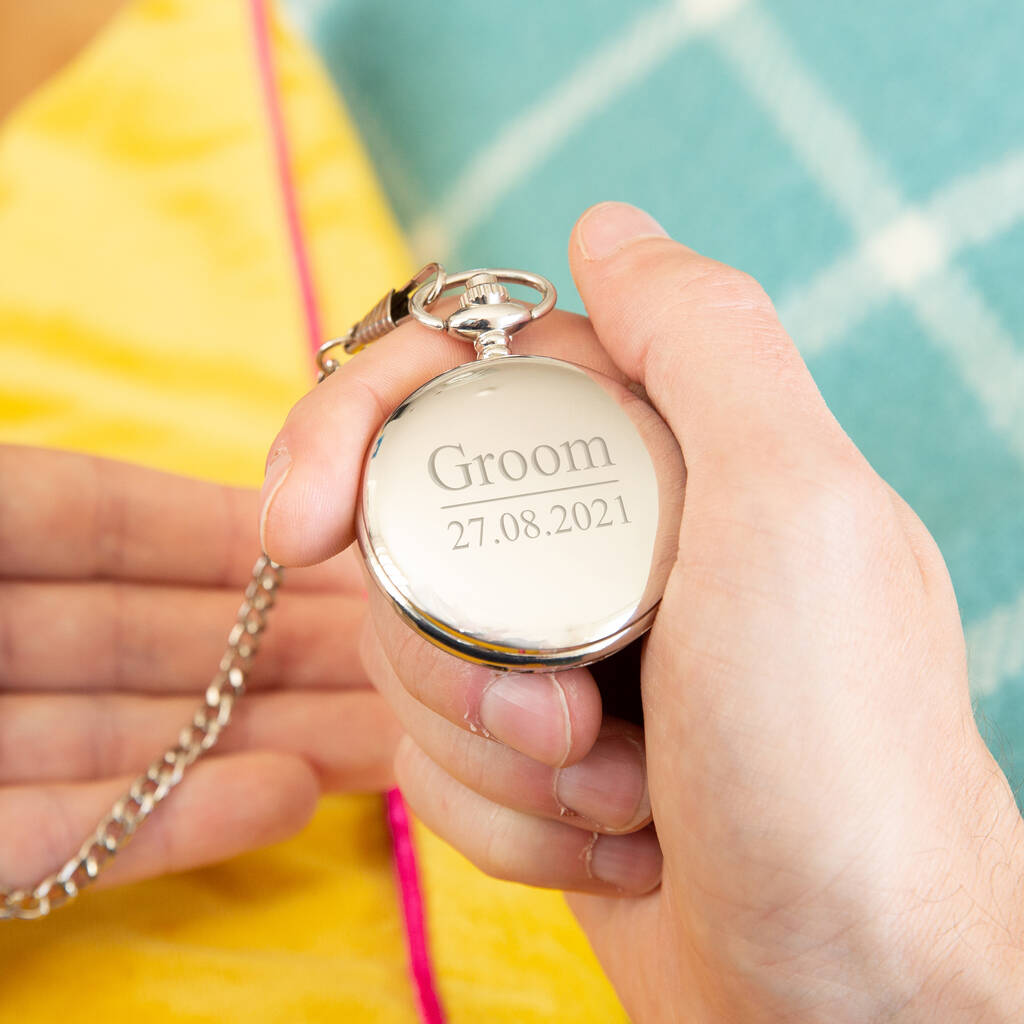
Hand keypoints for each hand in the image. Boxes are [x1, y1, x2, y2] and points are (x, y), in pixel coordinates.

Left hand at [0, 446, 399, 894]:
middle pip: (143, 641)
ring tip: (383, 740)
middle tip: (404, 660)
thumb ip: (54, 501)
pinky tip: (286, 801)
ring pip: (122, 743)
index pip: (105, 527)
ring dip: (254, 744)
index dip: (231, 536)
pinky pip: (46, 840)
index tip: (344, 545)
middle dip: (277, 649)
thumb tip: (236, 506)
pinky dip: (170, 823)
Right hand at [260, 203, 1023, 1021]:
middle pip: (418, 532)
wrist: (842, 1002)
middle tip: (558, 716)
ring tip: (612, 788)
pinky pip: (433, 758)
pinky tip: (614, 840)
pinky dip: (502, 815)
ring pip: (414, 655)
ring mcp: (569, 656)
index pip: (460, 380)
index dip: (359, 425)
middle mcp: (614, 544)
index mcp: (665, 458)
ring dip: (486, 741)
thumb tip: (604, 229)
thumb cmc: (834, 760)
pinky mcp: (536, 761)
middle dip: (446, 640)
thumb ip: (705, 339)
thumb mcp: (793, 511)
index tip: (300, 522)